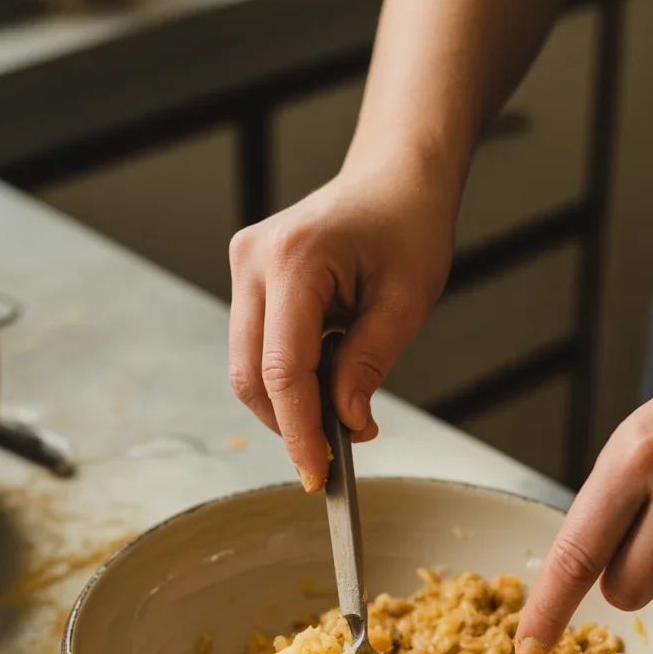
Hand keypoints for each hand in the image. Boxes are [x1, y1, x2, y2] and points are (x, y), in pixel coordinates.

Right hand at [228, 157, 453, 491]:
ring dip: (289, 402)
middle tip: (335, 454)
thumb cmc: (408, 227)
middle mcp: (255, 261)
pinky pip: (255, 346)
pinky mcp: (248, 277)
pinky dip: (286, 376)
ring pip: (246, 366)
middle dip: (290, 424)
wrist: (394, 178)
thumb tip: (344, 423)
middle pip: (250, 375)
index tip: (317, 475)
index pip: (282, 370)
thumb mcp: (405, 303)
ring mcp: (244, 266)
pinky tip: (326, 376)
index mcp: (295, 260)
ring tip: (340, 407)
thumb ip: (368, 366)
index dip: (298, 432)